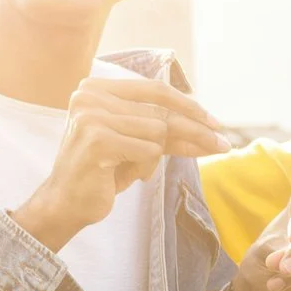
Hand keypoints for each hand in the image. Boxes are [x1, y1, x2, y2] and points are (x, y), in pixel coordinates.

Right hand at [10, 75, 232, 249]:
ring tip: (136, 169)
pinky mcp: (97, 140)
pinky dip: (146, 167)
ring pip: (158, 132)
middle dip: (197, 131)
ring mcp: (91, 116)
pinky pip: (149, 151)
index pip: (155, 89)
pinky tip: (125, 176)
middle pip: (162, 112)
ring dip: (156, 157)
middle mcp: (89, 96)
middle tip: (224, 145)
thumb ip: (165, 129)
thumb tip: (212, 127)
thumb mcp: (136, 143)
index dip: (189, 105)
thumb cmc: (104, 171)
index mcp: (96, 88)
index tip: (216, 123)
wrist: (66, 202)